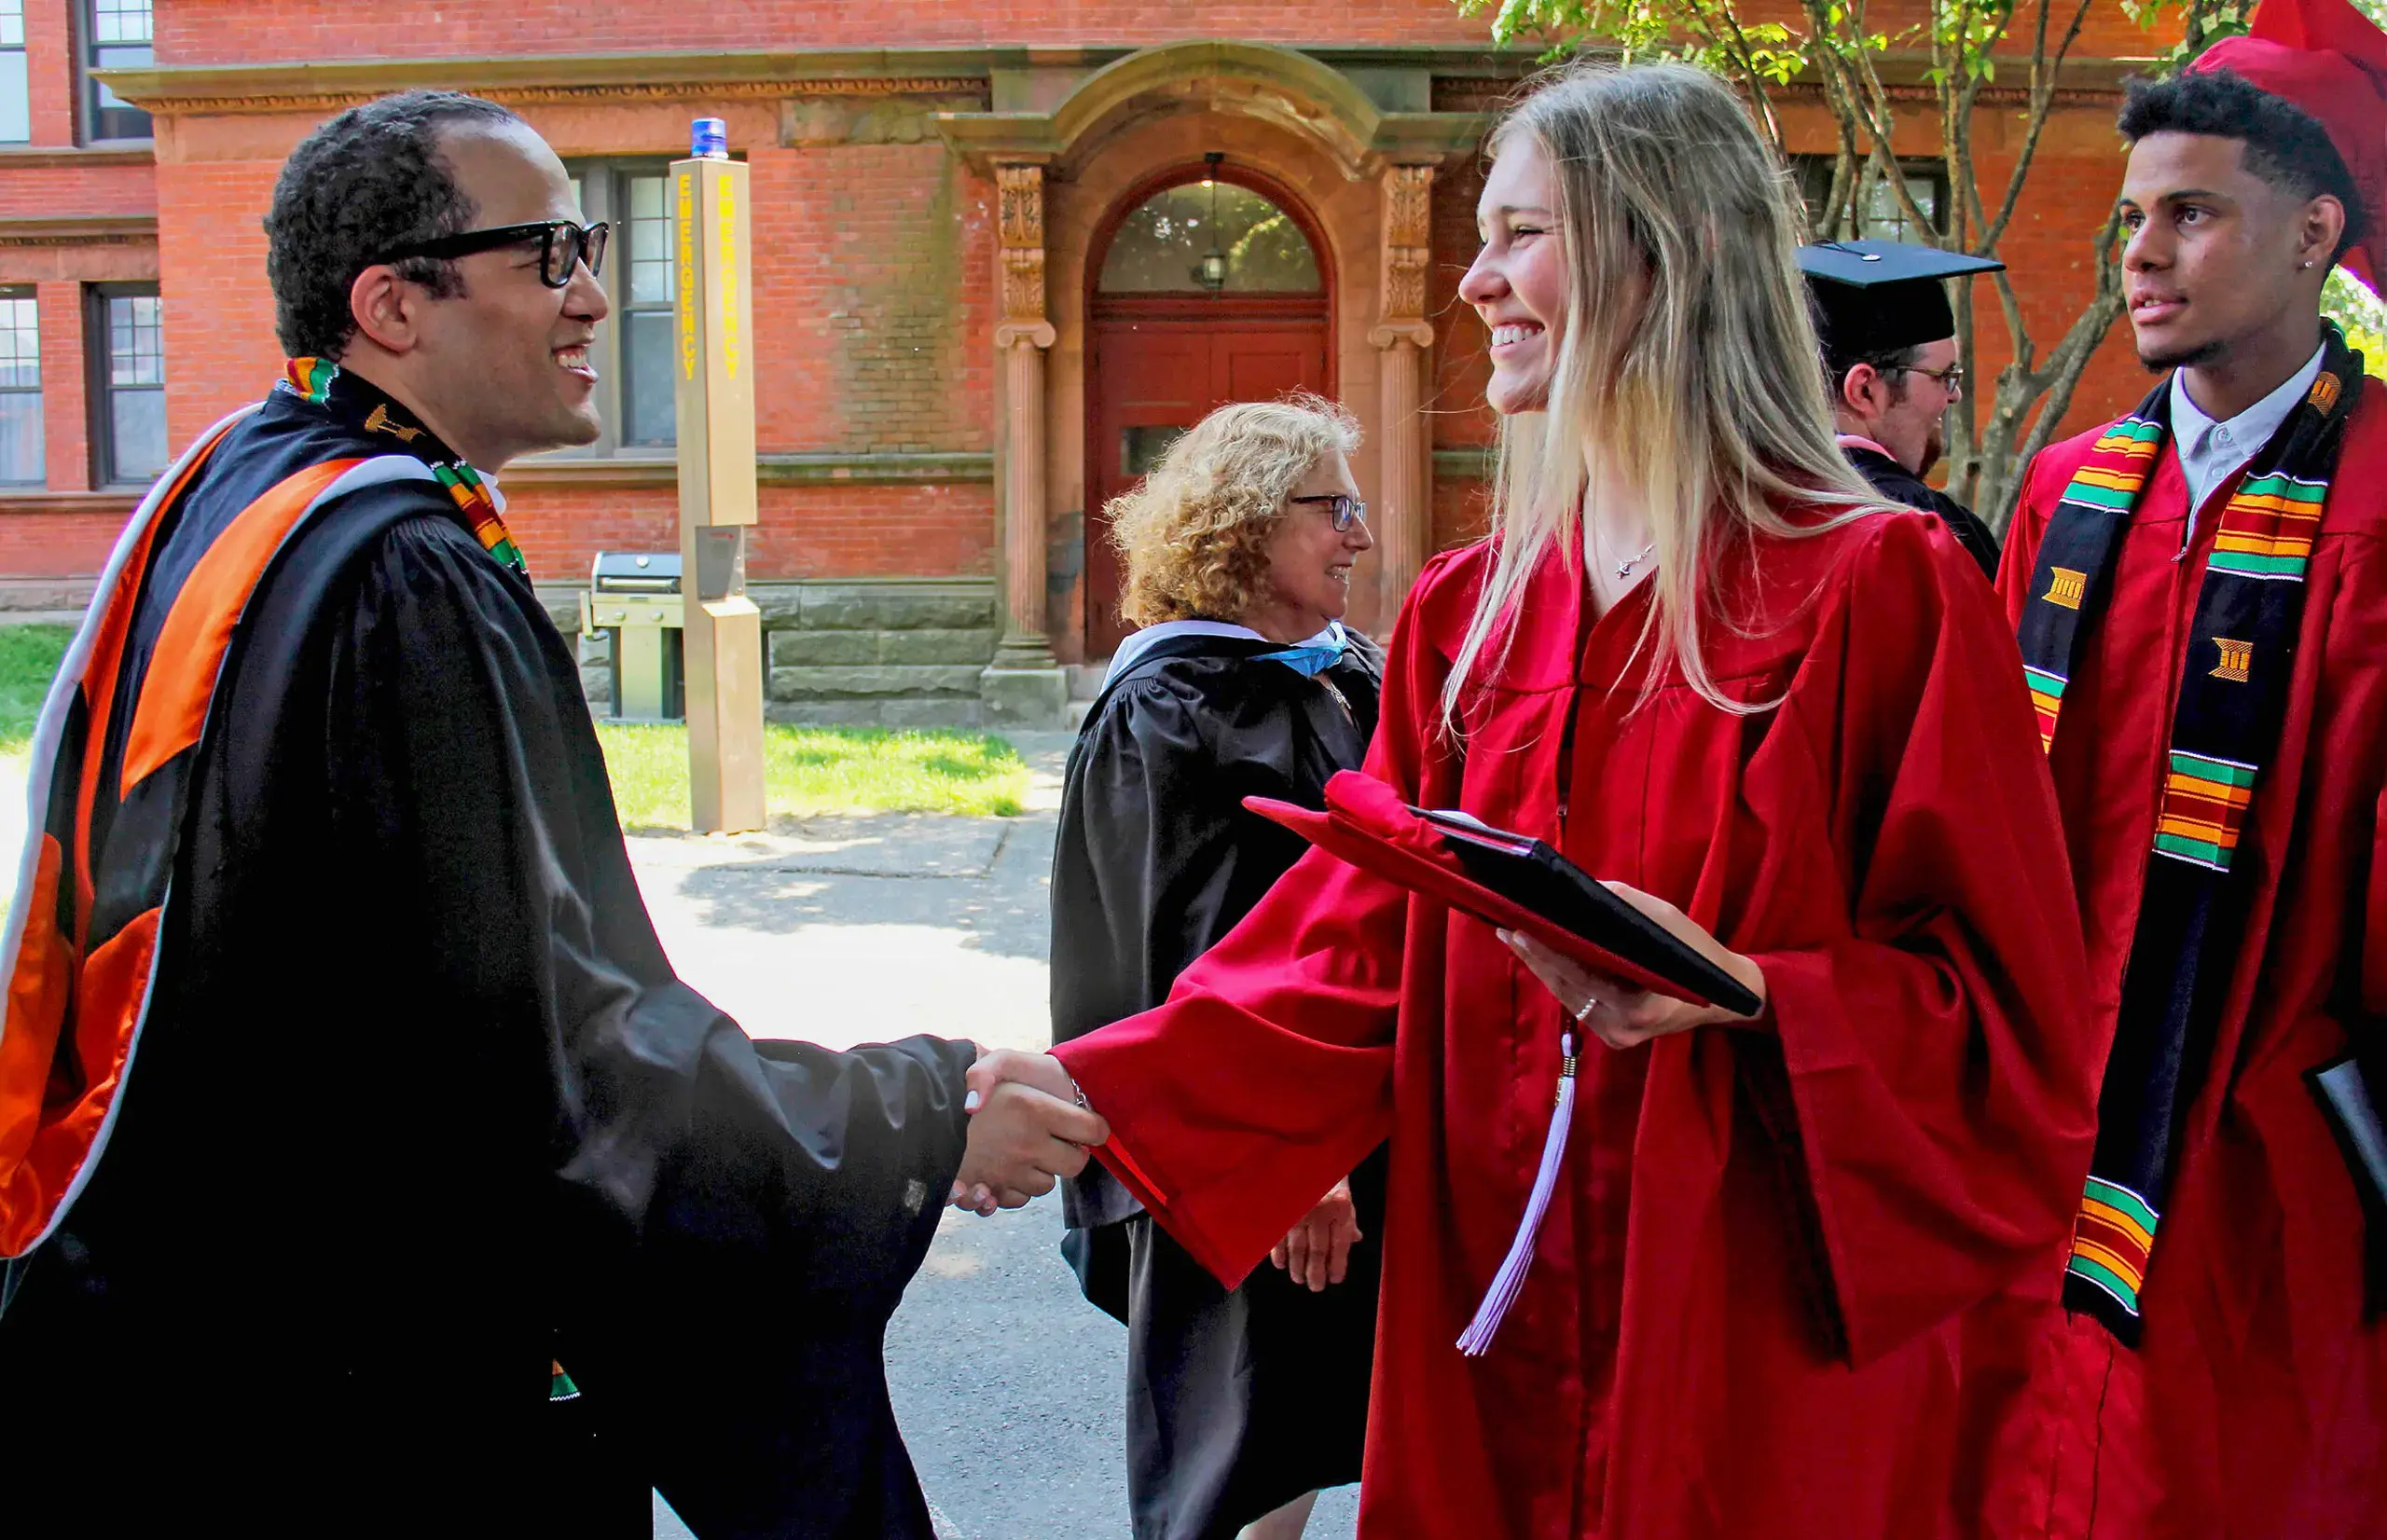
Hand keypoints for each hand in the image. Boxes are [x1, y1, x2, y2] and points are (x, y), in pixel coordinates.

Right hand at [948, 1052, 1107, 1215]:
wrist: (937, 1118)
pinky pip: (1019, 1198)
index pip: (1092, 1129)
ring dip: (1040, 1172)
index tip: (1088, 1124)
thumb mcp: (997, 1062)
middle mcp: (1025, 1144)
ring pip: (1046, 1184)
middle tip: (1056, 1140)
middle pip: (1075, 1164)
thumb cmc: (970, 1087)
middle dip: (1070, 1153)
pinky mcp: (994, 1190)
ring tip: (1024, 1152)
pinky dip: (1014, 1189)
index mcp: (1033, 1108)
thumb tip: (996, 1102)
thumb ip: (1011, 1070)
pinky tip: (1004, 1171)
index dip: (1093, 1126)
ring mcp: (1010, 1171)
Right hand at [1270, 1178, 1361, 1290]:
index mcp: (1341, 1208)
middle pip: (1318, 1252)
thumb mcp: (1344, 1195)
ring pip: (1298, 1250)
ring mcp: (1298, 1212)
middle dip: (1316, 1274)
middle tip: (1316, 1287)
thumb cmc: (1326, 1177)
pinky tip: (1282, 1265)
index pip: (1340, 1245)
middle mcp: (1320, 1211)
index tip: (1334, 1279)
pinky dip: (1280, 1255)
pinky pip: (1278, 1240)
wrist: (1302, 1152)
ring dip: (1298, 1269)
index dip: (1337, 1265)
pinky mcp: (1279, 1212)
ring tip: (1299, 1279)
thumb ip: (1348, 1219)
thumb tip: (1354, 1240)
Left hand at [1498, 882, 1764, 1049]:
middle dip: (1535, 954)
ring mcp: (1616, 1037)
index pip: (1582, 973)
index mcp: (1641, 1004)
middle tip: (1506, 925)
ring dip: (1541, 966)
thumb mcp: (1664, 919)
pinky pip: (1578, 1003)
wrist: (1725, 995)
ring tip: (1514, 935)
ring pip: (1567, 996)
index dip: (1548, 950)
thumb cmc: (1696, 953)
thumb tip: (1576, 891)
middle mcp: (1624, 1027)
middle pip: (1566, 987)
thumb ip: (1620, 906)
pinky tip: (1541, 955)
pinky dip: (1561, 977)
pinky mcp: (1613, 1038)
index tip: (1519, 926)